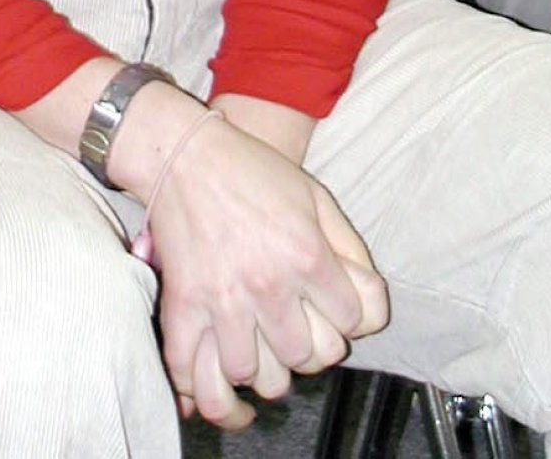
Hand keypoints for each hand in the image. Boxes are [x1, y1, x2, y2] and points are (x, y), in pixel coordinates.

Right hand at [147, 114, 387, 430]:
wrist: (184, 154)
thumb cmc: (250, 171)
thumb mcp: (316, 196)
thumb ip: (348, 247)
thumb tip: (366, 296)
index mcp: (306, 255)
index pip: (351, 323)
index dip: (347, 318)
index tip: (332, 309)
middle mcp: (268, 285)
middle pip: (308, 357)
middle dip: (310, 347)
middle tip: (298, 330)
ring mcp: (223, 301)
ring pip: (257, 375)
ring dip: (265, 369)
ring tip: (264, 351)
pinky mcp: (184, 307)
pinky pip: (195, 373)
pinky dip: (210, 395)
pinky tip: (226, 395)